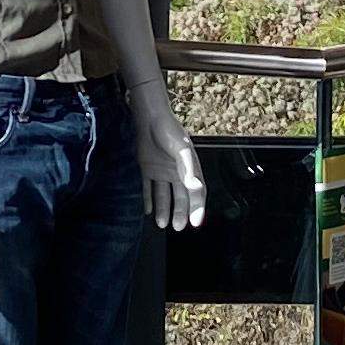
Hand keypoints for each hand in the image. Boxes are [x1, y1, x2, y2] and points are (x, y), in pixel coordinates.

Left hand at [138, 98, 204, 232]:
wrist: (149, 117)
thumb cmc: (169, 130)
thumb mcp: (181, 150)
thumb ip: (189, 169)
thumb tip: (196, 188)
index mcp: (189, 168)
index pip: (196, 192)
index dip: (197, 207)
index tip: (195, 223)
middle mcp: (176, 172)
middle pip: (181, 196)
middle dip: (180, 212)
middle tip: (178, 227)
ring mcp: (162, 170)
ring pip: (164, 194)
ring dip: (164, 209)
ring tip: (162, 224)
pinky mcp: (147, 168)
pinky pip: (148, 187)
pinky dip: (148, 199)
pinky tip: (147, 211)